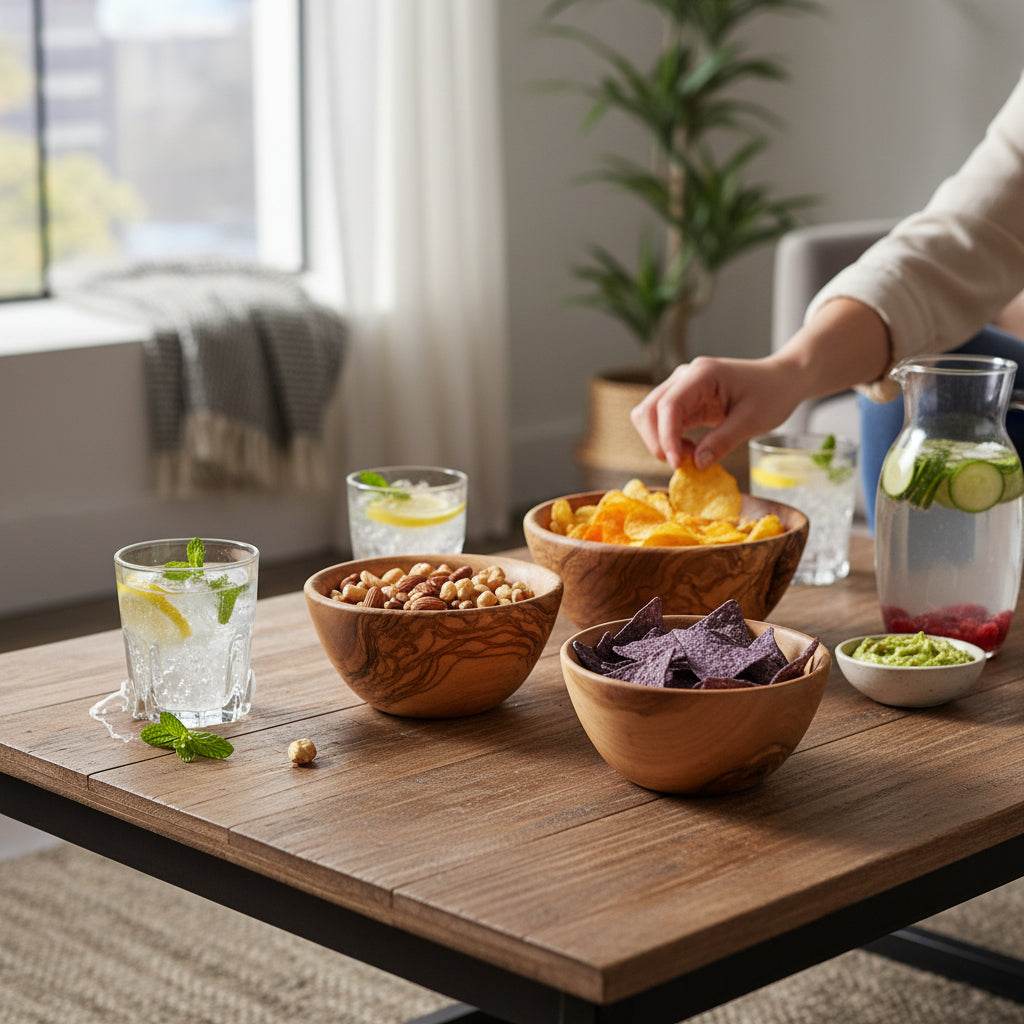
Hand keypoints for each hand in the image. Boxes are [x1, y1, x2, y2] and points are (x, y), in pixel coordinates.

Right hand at [630, 355, 806, 468]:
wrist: (782, 380)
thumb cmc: (772, 394)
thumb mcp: (752, 421)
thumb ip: (723, 442)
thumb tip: (697, 465)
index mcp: (702, 374)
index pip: (669, 405)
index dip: (667, 437)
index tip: (677, 464)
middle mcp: (685, 377)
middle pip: (649, 409)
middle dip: (657, 441)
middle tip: (682, 464)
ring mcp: (682, 387)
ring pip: (650, 416)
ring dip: (661, 441)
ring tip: (689, 456)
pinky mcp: (684, 401)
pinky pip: (663, 421)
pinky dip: (670, 440)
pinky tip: (691, 451)